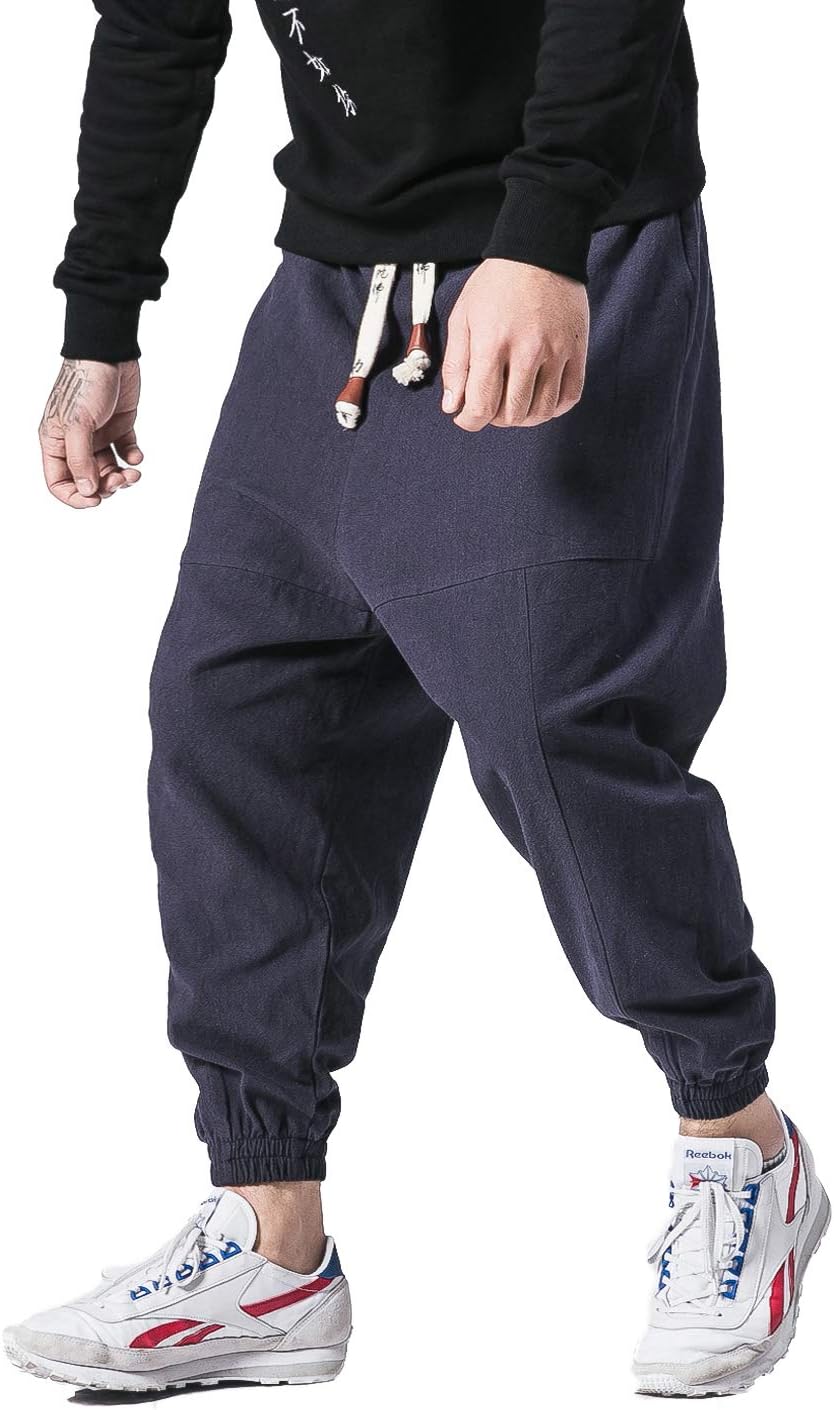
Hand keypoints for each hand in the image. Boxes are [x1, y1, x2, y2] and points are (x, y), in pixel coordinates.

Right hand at [39, 359, 143, 508]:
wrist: (109, 353)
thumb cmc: (86, 383)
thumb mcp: (78, 424)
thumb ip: (80, 460)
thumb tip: (87, 491)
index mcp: (56, 442)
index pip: (59, 482)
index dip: (76, 497)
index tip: (96, 500)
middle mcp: (75, 442)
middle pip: (87, 480)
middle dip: (105, 486)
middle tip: (120, 479)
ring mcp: (97, 436)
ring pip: (107, 470)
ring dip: (121, 477)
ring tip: (134, 472)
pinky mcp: (118, 427)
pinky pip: (124, 453)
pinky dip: (132, 459)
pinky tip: (137, 456)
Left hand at [442, 258, 588, 431]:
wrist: (539, 252)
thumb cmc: (497, 284)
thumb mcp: (462, 317)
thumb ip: (455, 365)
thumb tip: (452, 406)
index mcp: (493, 343)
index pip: (481, 405)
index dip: (469, 420)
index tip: (465, 416)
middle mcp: (527, 351)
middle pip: (512, 413)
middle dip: (495, 418)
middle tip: (490, 404)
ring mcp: (557, 352)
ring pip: (542, 410)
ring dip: (524, 416)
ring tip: (513, 402)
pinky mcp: (577, 350)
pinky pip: (570, 397)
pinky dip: (554, 408)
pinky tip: (539, 398)